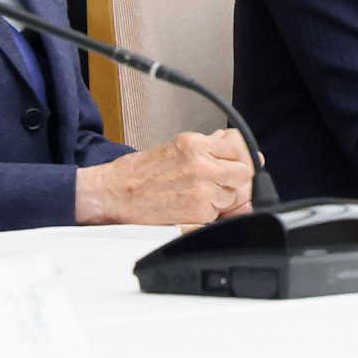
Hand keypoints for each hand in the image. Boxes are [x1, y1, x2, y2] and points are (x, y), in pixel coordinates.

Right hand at [74, 129, 253, 224]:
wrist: (114, 194)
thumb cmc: (138, 173)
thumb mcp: (175, 147)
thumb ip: (211, 146)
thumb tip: (242, 148)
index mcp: (195, 144)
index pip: (241, 145)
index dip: (242, 156)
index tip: (238, 161)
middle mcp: (200, 164)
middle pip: (244, 173)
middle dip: (233, 179)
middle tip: (216, 182)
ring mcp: (201, 189)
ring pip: (233, 195)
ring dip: (220, 198)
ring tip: (194, 193)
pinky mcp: (198, 212)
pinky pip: (219, 213)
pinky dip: (209, 213)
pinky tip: (188, 206)